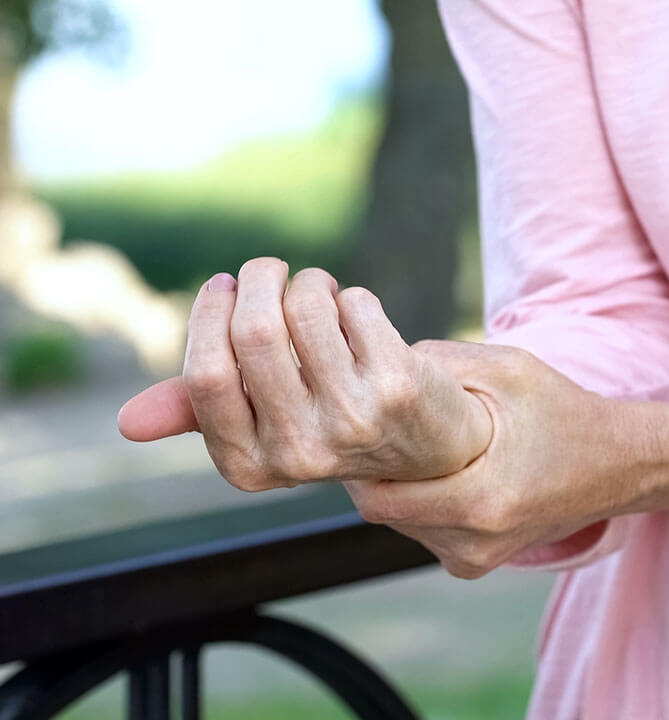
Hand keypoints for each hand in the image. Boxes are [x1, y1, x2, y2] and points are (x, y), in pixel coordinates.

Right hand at [118, 258, 492, 490]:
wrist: (431, 446)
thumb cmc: (332, 422)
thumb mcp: (264, 427)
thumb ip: (201, 412)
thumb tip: (128, 424)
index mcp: (251, 466)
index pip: (207, 375)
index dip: (212, 314)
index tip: (225, 287)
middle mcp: (301, 452)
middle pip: (254, 331)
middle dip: (258, 280)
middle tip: (268, 272)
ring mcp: (354, 420)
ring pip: (305, 307)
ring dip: (309, 283)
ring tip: (319, 294)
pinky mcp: (398, 385)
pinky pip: (354, 303)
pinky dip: (350, 296)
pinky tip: (359, 317)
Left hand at [344, 340, 637, 578]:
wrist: (621, 466)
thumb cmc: (566, 412)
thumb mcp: (508, 370)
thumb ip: (441, 361)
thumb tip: (374, 355)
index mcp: (481, 502)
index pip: (378, 499)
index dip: (358, 462)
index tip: (356, 427)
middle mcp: (475, 544)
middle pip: (384, 512)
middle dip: (376, 471)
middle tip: (380, 430)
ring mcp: (476, 560)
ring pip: (402, 524)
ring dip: (399, 488)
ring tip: (415, 449)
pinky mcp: (476, 564)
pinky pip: (425, 532)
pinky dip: (421, 503)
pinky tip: (440, 472)